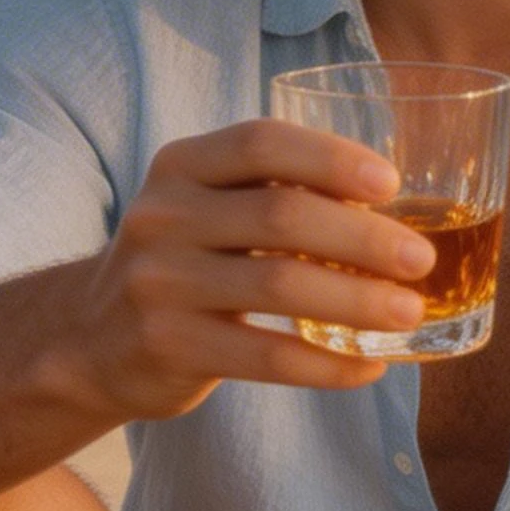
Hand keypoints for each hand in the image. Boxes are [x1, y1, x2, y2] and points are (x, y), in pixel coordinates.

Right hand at [72, 119, 436, 420]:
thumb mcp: (212, 205)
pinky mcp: (167, 347)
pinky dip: (328, 364)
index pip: (262, 144)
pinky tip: (372, 366)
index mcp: (184, 165)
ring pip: (279, 288)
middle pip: (282, 217)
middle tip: (421, 260)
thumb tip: (401, 207)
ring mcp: (159, 283)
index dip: (331, 158)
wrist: (88, 338)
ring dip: (358, 302)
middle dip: (364, 239)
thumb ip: (281, 191)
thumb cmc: (190, 257)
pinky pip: (265, 358)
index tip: (391, 185)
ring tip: (411, 312)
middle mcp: (164, 216)